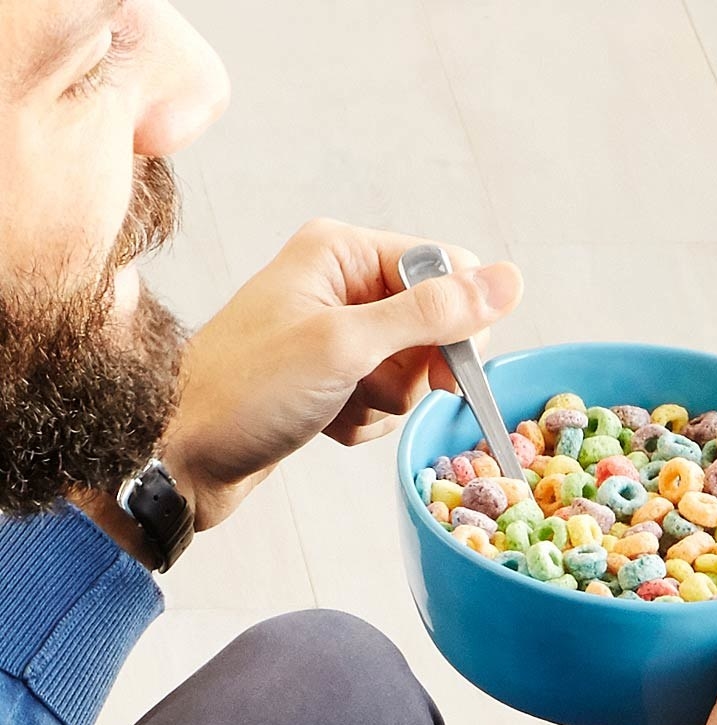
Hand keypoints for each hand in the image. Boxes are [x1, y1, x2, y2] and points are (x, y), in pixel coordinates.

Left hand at [166, 219, 523, 529]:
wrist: (180, 454)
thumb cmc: (245, 391)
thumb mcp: (346, 346)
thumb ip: (432, 315)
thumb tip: (509, 280)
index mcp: (342, 251)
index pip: (444, 268)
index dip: (458, 320)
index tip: (449, 367)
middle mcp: (340, 284)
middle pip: (432, 323)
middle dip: (414, 369)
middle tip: (374, 386)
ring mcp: (335, 334)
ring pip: (410, 370)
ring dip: (385, 401)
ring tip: (337, 405)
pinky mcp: (330, 379)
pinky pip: (383, 399)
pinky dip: (365, 420)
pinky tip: (326, 423)